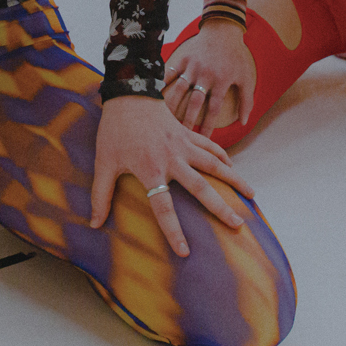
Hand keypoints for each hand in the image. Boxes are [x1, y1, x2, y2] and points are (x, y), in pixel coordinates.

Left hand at [89, 96, 251, 257]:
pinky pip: (210, 147)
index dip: (173, 231)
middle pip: (201, 188)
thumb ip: (100, 195)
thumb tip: (94, 224)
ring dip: (234, 180)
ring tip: (252, 195)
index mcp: (151, 170)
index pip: (163, 207)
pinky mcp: (188, 134)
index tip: (184, 251)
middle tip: (237, 224)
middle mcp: (172, 159)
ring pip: (214, 165)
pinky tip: (233, 169)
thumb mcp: (103, 163)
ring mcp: (183, 145)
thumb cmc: (114, 130)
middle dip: (220, 208)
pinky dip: (223, 157)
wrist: (129, 94)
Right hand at [162, 19, 254, 135]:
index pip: (214, 109)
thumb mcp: (246, 78)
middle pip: (195, 102)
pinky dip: (162, 83)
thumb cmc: (236, 57)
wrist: (223, 31)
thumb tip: (244, 122)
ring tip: (164, 120)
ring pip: (180, 89)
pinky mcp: (184, 59)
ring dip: (172, 105)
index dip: (208, 126)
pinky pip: (170, 72)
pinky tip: (152, 95)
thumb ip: (247, 101)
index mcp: (221, 81)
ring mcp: (193, 67)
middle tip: (181, 135)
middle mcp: (206, 75)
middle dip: (187, 119)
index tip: (203, 140)